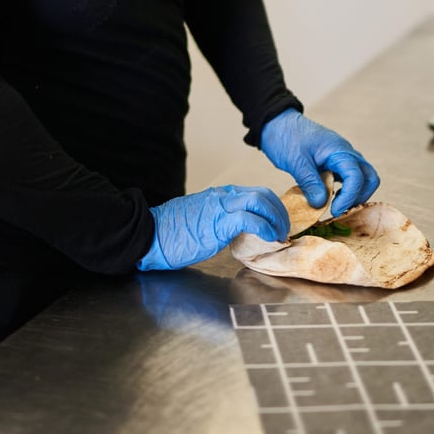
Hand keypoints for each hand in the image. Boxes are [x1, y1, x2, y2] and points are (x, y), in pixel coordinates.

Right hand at [136, 185, 289, 271]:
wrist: (150, 234)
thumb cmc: (171, 233)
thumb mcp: (202, 221)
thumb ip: (220, 220)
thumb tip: (236, 232)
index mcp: (219, 195)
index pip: (255, 193)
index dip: (272, 208)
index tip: (277, 224)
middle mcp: (223, 196)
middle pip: (263, 194)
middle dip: (280, 212)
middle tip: (283, 231)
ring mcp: (221, 206)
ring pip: (260, 200)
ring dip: (276, 219)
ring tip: (279, 236)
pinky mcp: (219, 221)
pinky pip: (251, 219)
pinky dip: (265, 228)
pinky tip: (269, 239)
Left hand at [260, 108, 378, 216]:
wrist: (276, 122)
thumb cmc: (285, 136)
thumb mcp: (295, 161)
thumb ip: (309, 182)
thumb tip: (321, 204)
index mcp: (338, 150)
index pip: (356, 176)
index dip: (349, 197)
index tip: (334, 210)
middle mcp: (345, 153)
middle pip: (369, 177)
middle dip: (360, 196)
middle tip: (340, 209)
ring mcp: (340, 157)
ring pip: (361, 178)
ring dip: (353, 194)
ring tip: (334, 206)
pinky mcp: (333, 162)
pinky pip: (348, 178)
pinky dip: (344, 190)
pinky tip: (329, 197)